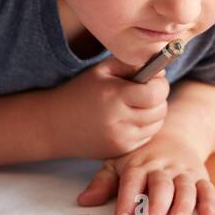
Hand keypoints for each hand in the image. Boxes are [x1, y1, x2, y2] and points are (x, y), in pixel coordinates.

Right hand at [47, 56, 168, 157]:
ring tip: (135, 104)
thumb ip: (131, 64)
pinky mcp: (120, 151)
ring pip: (156, 125)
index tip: (152, 79)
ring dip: (153, 113)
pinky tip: (128, 119)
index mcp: (115, 96)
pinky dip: (144, 127)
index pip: (157, 92)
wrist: (53, 125)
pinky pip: (146, 137)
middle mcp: (119, 121)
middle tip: (144, 91)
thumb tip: (160, 69)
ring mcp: (121, 139)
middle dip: (158, 98)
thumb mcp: (102, 70)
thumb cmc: (79, 92)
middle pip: (160, 110)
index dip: (159, 84)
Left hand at [77, 137, 214, 214]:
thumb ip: (103, 183)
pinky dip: (209, 200)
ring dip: (182, 206)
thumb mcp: (119, 162)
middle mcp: (163, 168)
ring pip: (185, 188)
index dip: (127, 200)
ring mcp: (184, 172)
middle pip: (161, 185)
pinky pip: (208, 187)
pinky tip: (208, 213)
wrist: (174, 133)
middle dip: (156, 205)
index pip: (132, 181)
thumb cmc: (141, 155)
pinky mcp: (201, 176)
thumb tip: (83, 201)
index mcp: (140, 164)